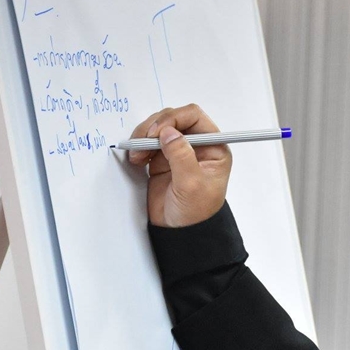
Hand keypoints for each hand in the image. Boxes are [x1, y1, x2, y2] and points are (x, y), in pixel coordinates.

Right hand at [129, 104, 231, 227]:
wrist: (181, 233)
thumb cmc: (196, 213)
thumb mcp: (191, 184)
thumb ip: (181, 156)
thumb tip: (169, 132)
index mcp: (213, 147)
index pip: (194, 116)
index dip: (174, 119)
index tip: (157, 132)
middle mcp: (197, 146)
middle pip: (174, 119)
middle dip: (155, 126)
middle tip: (144, 142)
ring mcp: (179, 151)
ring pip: (159, 128)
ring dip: (144, 136)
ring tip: (137, 154)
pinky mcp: (163, 160)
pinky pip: (148, 142)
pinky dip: (139, 146)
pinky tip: (136, 158)